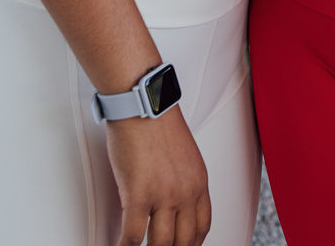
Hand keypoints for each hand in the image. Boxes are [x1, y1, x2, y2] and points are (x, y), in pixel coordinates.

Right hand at [105, 105, 210, 245]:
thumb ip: (182, 180)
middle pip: (184, 241)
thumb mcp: (184, 153)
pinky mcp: (139, 194)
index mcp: (199, 180)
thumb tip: (171, 205)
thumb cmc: (157, 121)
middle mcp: (186, 191)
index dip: (191, 244)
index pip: (202, 226)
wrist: (142, 102)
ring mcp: (164, 195)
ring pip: (161, 244)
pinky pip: (133, 236)